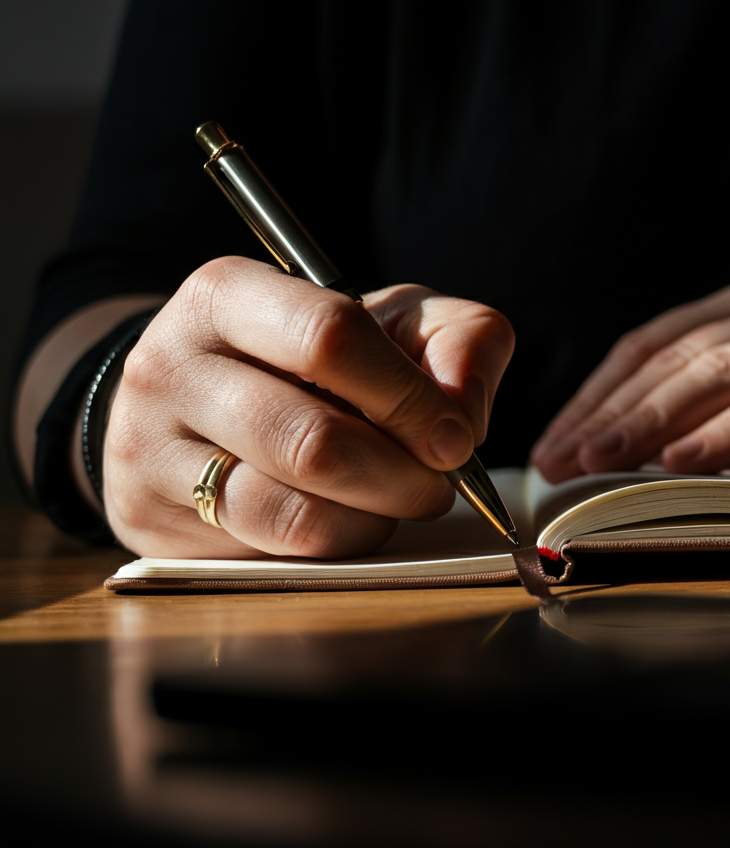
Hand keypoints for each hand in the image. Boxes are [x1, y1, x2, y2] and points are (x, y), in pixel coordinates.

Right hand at [104, 257, 513, 557]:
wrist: (201, 394)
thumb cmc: (314, 354)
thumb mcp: (392, 319)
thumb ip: (457, 342)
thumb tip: (462, 420)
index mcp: (226, 295)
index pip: (329, 337)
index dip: (408, 397)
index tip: (455, 439)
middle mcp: (170, 366)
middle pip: (313, 440)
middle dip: (402, 475)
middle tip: (437, 484)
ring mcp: (149, 450)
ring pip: (291, 512)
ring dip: (373, 517)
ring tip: (396, 499)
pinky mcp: (150, 521)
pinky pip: (269, 552)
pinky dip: (335, 544)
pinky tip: (347, 517)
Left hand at [531, 270, 729, 482]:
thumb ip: (716, 414)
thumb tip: (633, 461)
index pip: (649, 344)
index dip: (594, 393)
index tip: (553, 441)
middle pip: (671, 356)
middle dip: (606, 412)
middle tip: (557, 461)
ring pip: (717, 370)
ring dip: (648, 421)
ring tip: (597, 462)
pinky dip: (729, 432)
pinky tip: (682, 463)